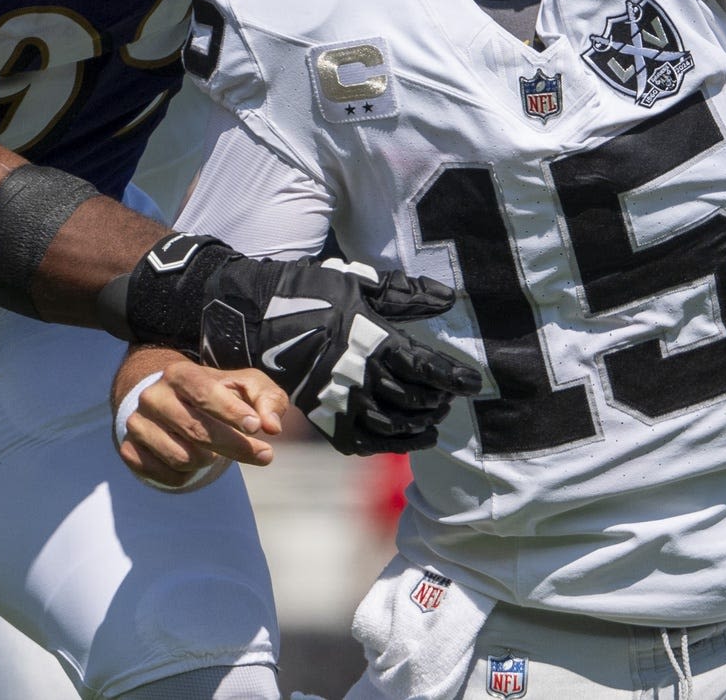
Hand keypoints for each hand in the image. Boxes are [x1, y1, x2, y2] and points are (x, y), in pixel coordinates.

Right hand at [116, 236, 480, 456]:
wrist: (253, 313)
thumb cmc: (309, 291)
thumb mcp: (358, 282)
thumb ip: (404, 294)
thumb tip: (447, 297)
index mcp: (370, 339)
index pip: (424, 365)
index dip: (452, 376)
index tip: (472, 381)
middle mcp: (357, 373)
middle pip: (412, 398)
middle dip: (437, 400)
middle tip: (449, 396)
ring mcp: (337, 397)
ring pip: (391, 424)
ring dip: (418, 424)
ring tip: (433, 418)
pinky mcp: (319, 413)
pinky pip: (360, 439)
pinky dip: (388, 443)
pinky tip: (406, 438)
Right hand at [117, 357, 289, 487]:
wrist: (170, 405)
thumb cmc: (217, 395)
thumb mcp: (246, 388)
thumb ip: (267, 399)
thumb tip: (271, 425)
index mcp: (179, 374)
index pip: (203, 392)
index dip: (231, 411)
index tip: (256, 428)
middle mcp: (153, 396)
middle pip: (196, 430)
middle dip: (235, 446)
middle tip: (264, 455)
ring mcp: (137, 424)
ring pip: (183, 457)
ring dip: (209, 461)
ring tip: (214, 451)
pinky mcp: (130, 451)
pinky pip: (168, 476)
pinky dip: (188, 475)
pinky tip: (192, 461)